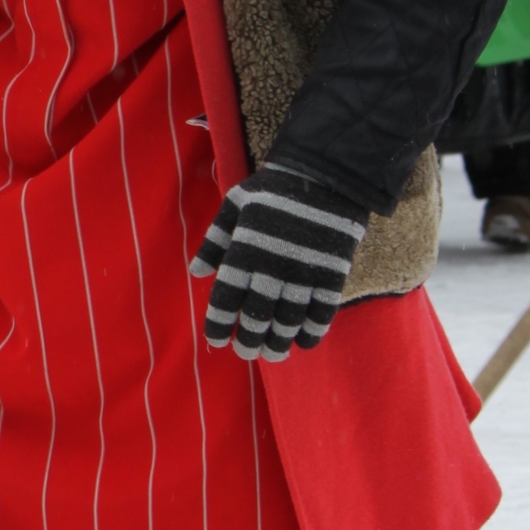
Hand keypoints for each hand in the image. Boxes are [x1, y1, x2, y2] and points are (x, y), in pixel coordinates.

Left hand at [189, 163, 365, 362]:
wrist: (326, 176)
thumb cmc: (274, 190)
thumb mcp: (235, 205)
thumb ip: (215, 240)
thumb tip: (198, 273)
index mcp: (244, 252)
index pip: (226, 299)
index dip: (219, 325)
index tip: (217, 340)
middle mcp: (271, 268)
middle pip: (257, 317)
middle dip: (250, 341)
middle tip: (247, 352)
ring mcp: (304, 274)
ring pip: (288, 321)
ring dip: (280, 342)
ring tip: (273, 353)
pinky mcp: (331, 275)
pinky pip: (321, 313)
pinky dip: (312, 332)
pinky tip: (304, 341)